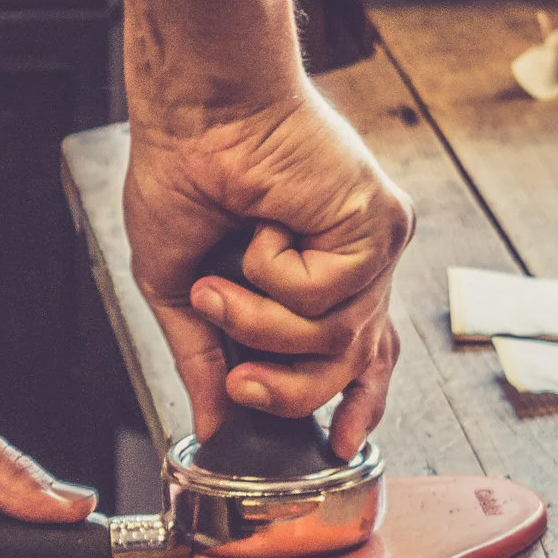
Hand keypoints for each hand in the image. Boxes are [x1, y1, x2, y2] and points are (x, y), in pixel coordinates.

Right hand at [124, 84, 412, 457]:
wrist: (198, 111)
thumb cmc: (184, 175)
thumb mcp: (178, 288)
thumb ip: (202, 359)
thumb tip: (213, 420)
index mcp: (320, 280)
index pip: (360, 357)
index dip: (357, 404)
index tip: (345, 445)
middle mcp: (354, 269)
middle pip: (346, 369)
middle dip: (286, 391)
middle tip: (238, 380)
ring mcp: (370, 250)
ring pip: (335, 341)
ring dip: (262, 322)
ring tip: (222, 281)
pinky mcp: (379, 226)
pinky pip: (331, 294)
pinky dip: (278, 273)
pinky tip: (265, 228)